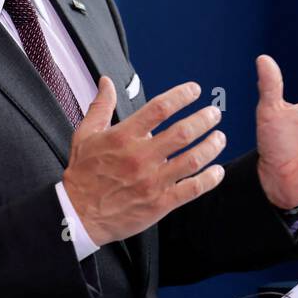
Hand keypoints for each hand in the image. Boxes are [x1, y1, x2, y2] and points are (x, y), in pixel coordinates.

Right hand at [62, 77, 226, 246]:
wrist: (77, 215)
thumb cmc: (83, 174)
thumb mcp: (85, 136)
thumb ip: (100, 107)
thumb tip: (107, 82)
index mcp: (123, 137)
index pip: (159, 108)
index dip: (181, 95)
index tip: (195, 90)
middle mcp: (140, 157)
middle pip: (183, 132)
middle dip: (204, 119)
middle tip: (214, 113)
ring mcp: (151, 181)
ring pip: (192, 159)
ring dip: (212, 146)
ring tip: (220, 137)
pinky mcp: (159, 203)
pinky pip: (192, 188)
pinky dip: (209, 179)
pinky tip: (217, 170)